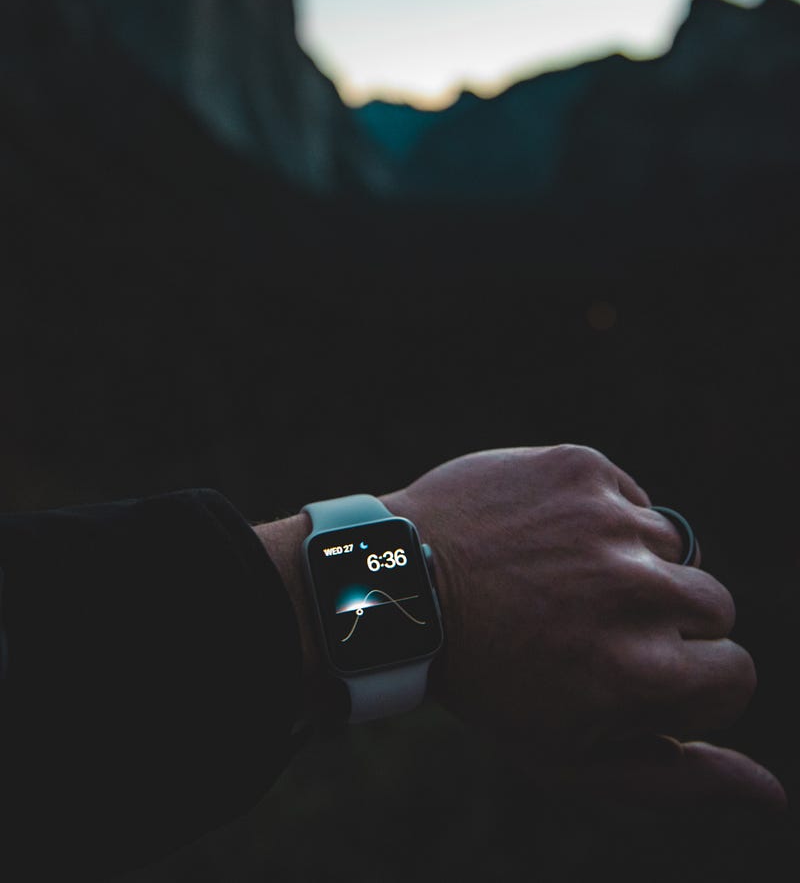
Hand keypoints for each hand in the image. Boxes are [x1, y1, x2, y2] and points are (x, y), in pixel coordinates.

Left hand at [384, 444, 786, 811]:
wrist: (401, 585)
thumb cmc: (490, 681)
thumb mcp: (572, 756)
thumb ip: (678, 780)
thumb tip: (774, 798)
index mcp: (642, 671)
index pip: (736, 673)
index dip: (689, 682)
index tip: (636, 677)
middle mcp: (636, 590)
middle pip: (714, 604)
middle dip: (668, 622)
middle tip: (593, 626)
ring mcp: (608, 520)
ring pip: (671, 546)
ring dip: (631, 565)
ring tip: (559, 580)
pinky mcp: (582, 466)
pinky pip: (630, 497)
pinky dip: (600, 517)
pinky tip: (547, 539)